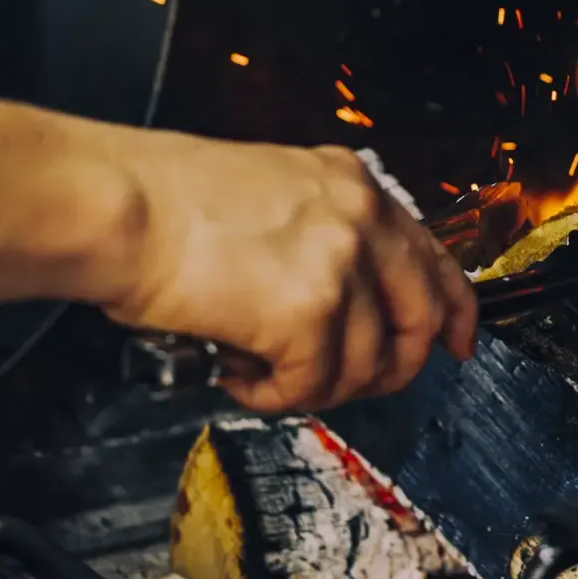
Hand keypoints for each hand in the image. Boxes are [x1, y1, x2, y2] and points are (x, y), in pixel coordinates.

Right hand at [90, 129, 477, 413]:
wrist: (118, 206)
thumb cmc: (166, 199)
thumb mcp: (273, 189)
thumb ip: (321, 230)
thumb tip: (345, 297)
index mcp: (352, 183)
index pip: (431, 254)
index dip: (454, 310)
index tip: (459, 342)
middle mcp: (359, 216)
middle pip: (420, 317)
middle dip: (393, 367)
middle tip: (355, 385)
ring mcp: (340, 264)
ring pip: (365, 364)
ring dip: (314, 384)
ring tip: (262, 369)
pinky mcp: (308, 313)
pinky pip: (312, 386)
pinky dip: (274, 395)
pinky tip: (239, 373)